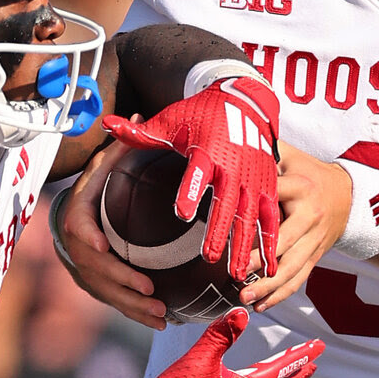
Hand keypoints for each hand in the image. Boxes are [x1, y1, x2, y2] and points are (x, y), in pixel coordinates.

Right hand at [51, 141, 168, 330]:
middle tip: (150, 291)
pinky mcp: (96, 284)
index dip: (86, 237)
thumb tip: (139, 116)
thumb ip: (121, 145)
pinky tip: (162, 321)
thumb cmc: (98, 185)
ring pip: (106, 292)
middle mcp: (77, 247)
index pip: (77, 227)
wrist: (76, 212)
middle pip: (94, 269)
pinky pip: (115, 302)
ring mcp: (84, 269)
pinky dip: (136, 312)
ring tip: (161, 313)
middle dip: (121, 282)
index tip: (101, 246)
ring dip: (133, 306)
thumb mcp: (106, 163)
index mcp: (78, 214)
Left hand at [103, 77, 280, 280]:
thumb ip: (141, 133)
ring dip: (245, 244)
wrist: (246, 104)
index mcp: (206, 152)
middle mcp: (233, 167)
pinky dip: (271, 241)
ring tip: (238, 273)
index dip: (190, 191)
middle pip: (226, 203)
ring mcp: (253, 179)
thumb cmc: (202, 115)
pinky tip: (270, 266)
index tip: (181, 213)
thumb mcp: (172, 121)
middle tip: (208, 256)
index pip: (197, 173)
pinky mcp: (268, 186)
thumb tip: (107, 125)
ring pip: (249, 216)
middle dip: (218, 230)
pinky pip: (270, 217)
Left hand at [239, 142, 351, 312]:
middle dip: (260, 258)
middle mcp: (310, 216)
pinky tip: (261, 305)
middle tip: (234, 271)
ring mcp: (315, 240)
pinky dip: (280, 294)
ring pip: (292, 267)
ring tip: (244, 295)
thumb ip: (265, 151)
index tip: (227, 220)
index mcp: (301, 187)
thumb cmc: (309, 172)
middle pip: (284, 241)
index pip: (273, 199)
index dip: (251, 210)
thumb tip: (231, 141)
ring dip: (268, 285)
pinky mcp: (316, 256)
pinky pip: (299, 278)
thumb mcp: (291, 156)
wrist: (350, 196)